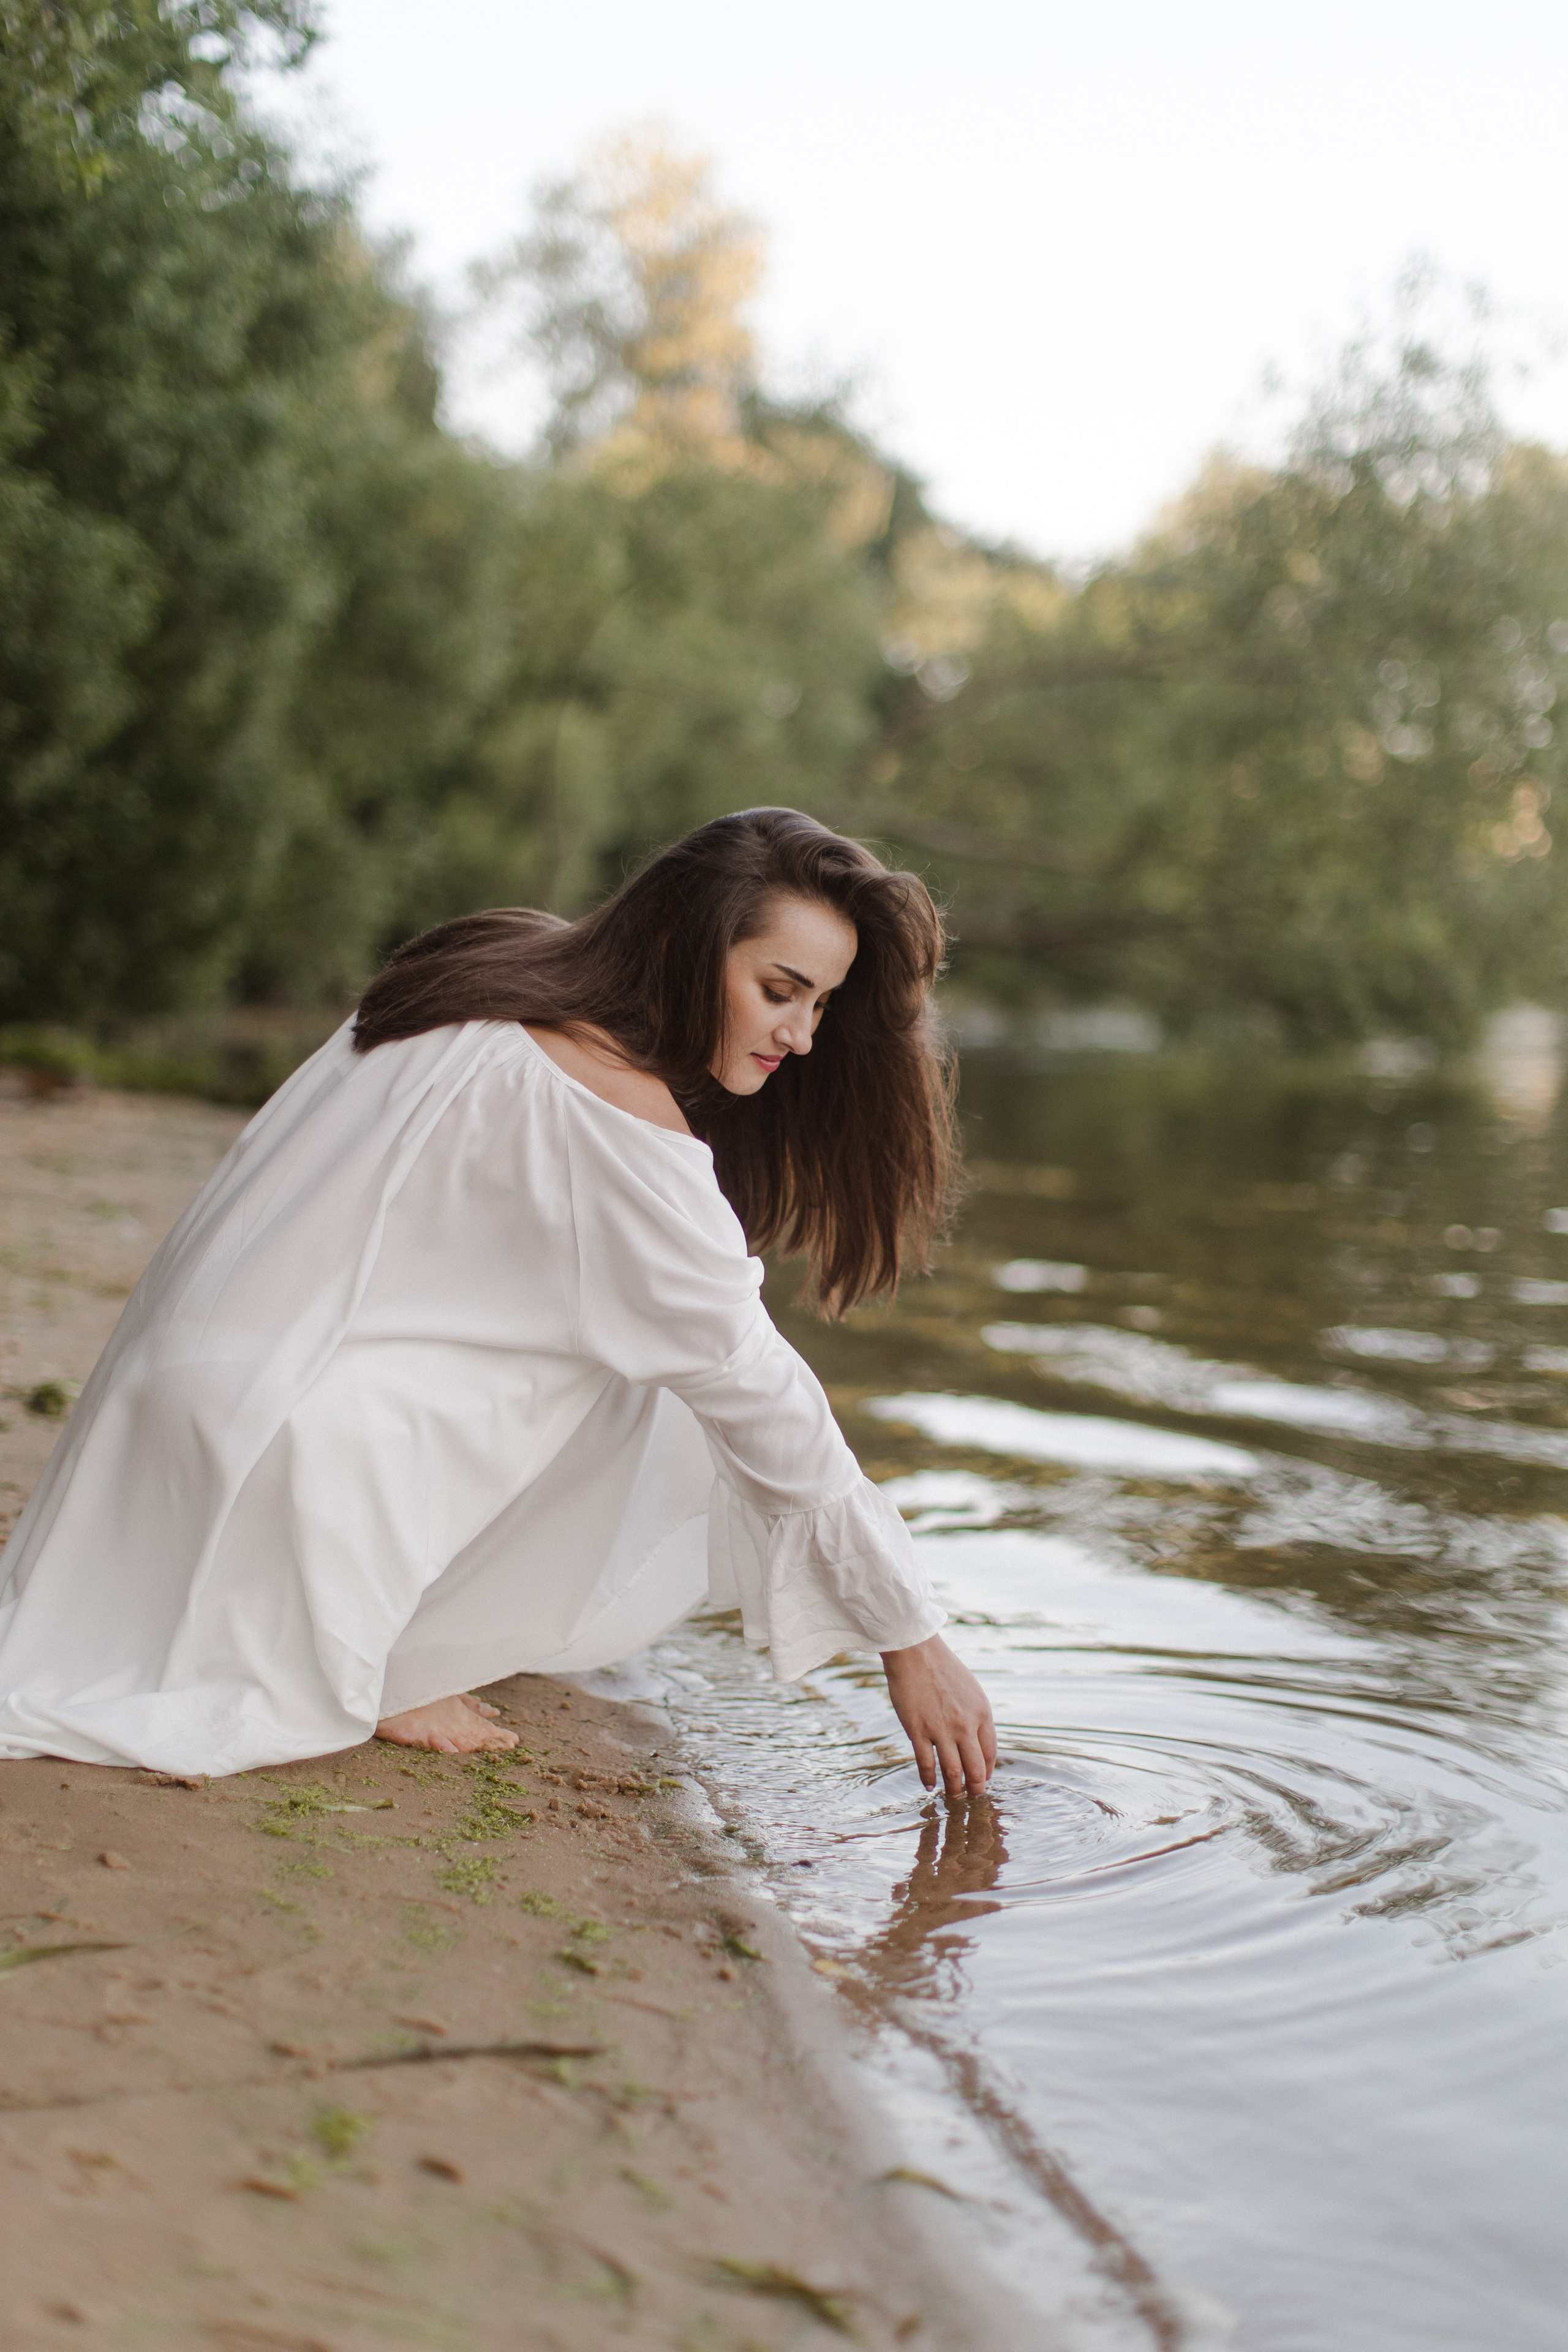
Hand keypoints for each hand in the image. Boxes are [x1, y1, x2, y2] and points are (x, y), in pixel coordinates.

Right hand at [880, 1633, 996, 1796]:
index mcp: (981, 1714)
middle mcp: (965, 1725)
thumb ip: (975, 1716)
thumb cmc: (943, 1668)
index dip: (986, 1772)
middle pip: (975, 1769)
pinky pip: (926, 1763)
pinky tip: (929, 1785)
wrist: (916, 1652)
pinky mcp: (918, 1730)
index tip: (982, 1780)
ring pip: (952, 1772)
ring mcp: (941, 1730)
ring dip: (954, 1789)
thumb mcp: (970, 1691)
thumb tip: (975, 1741)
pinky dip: (929, 1778)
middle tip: (971, 1797)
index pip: (990, 1754)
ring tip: (953, 1796)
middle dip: (975, 1788)